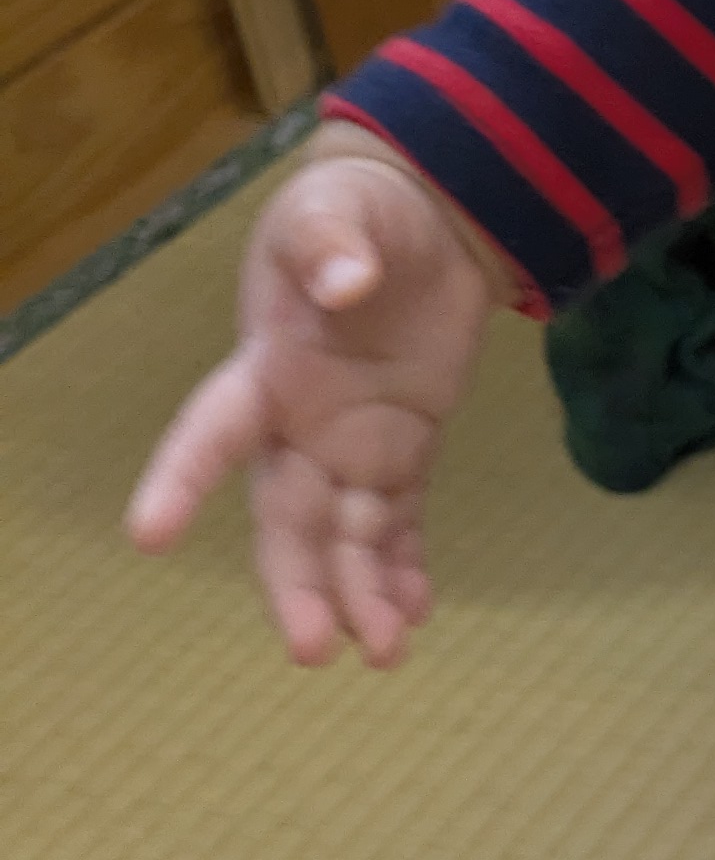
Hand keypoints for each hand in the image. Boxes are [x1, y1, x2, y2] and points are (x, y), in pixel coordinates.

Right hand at [125, 133, 498, 662]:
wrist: (422, 219)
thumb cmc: (358, 212)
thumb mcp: (335, 208)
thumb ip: (330, 240)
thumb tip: (344, 280)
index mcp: (264, 370)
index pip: (213, 432)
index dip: (180, 481)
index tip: (148, 537)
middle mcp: (298, 424)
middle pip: (285, 518)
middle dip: (294, 583)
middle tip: (310, 649)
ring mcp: (350, 442)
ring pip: (343, 536)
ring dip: (358, 595)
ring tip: (386, 651)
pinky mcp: (402, 449)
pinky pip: (397, 522)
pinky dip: (402, 570)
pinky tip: (414, 616)